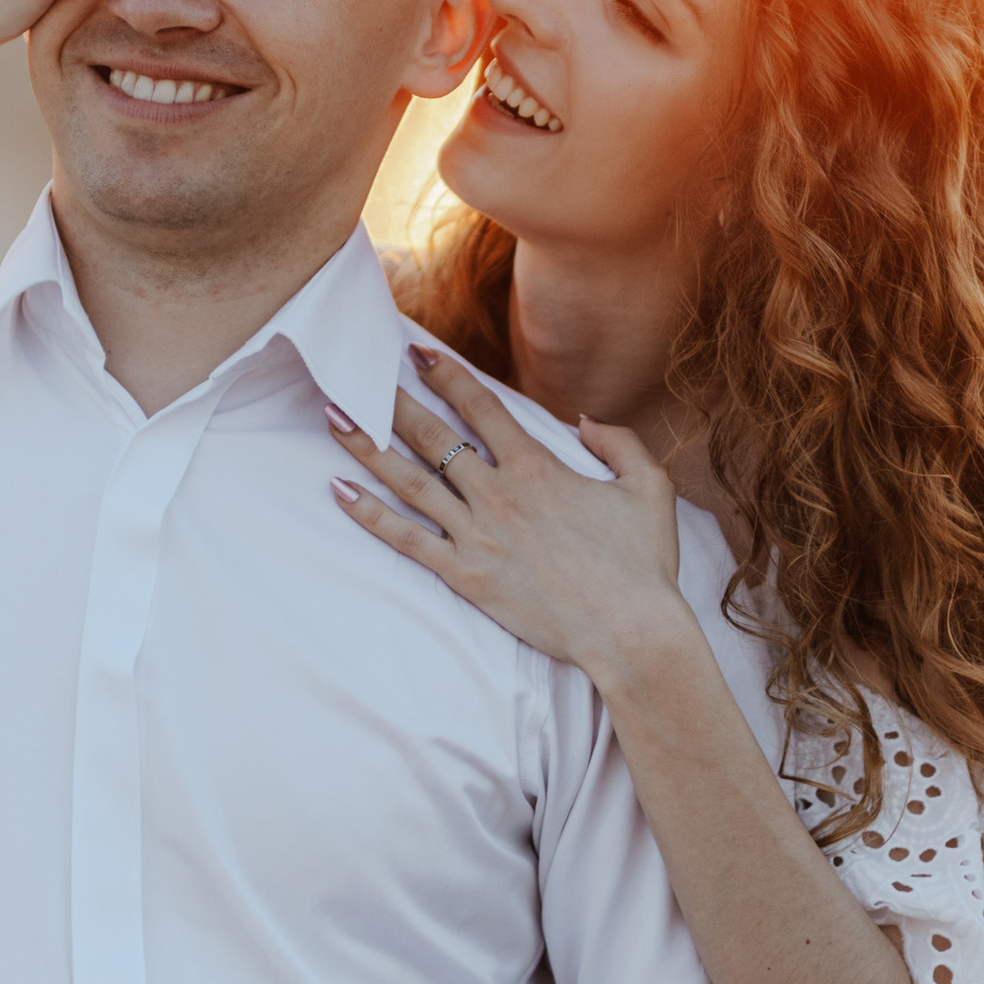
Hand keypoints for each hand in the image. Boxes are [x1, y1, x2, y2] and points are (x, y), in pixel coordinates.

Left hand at [327, 349, 686, 684]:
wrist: (629, 630)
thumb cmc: (642, 563)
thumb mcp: (648, 488)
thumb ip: (618, 443)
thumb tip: (582, 421)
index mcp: (537, 467)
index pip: (479, 407)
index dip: (446, 375)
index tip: (416, 354)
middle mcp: (498, 493)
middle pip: (431, 436)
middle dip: (391, 402)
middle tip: (357, 376)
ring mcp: (477, 534)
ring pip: (410, 480)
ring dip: (368, 447)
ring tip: (335, 419)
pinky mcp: (466, 575)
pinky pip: (408, 540)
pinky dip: (371, 516)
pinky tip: (340, 492)